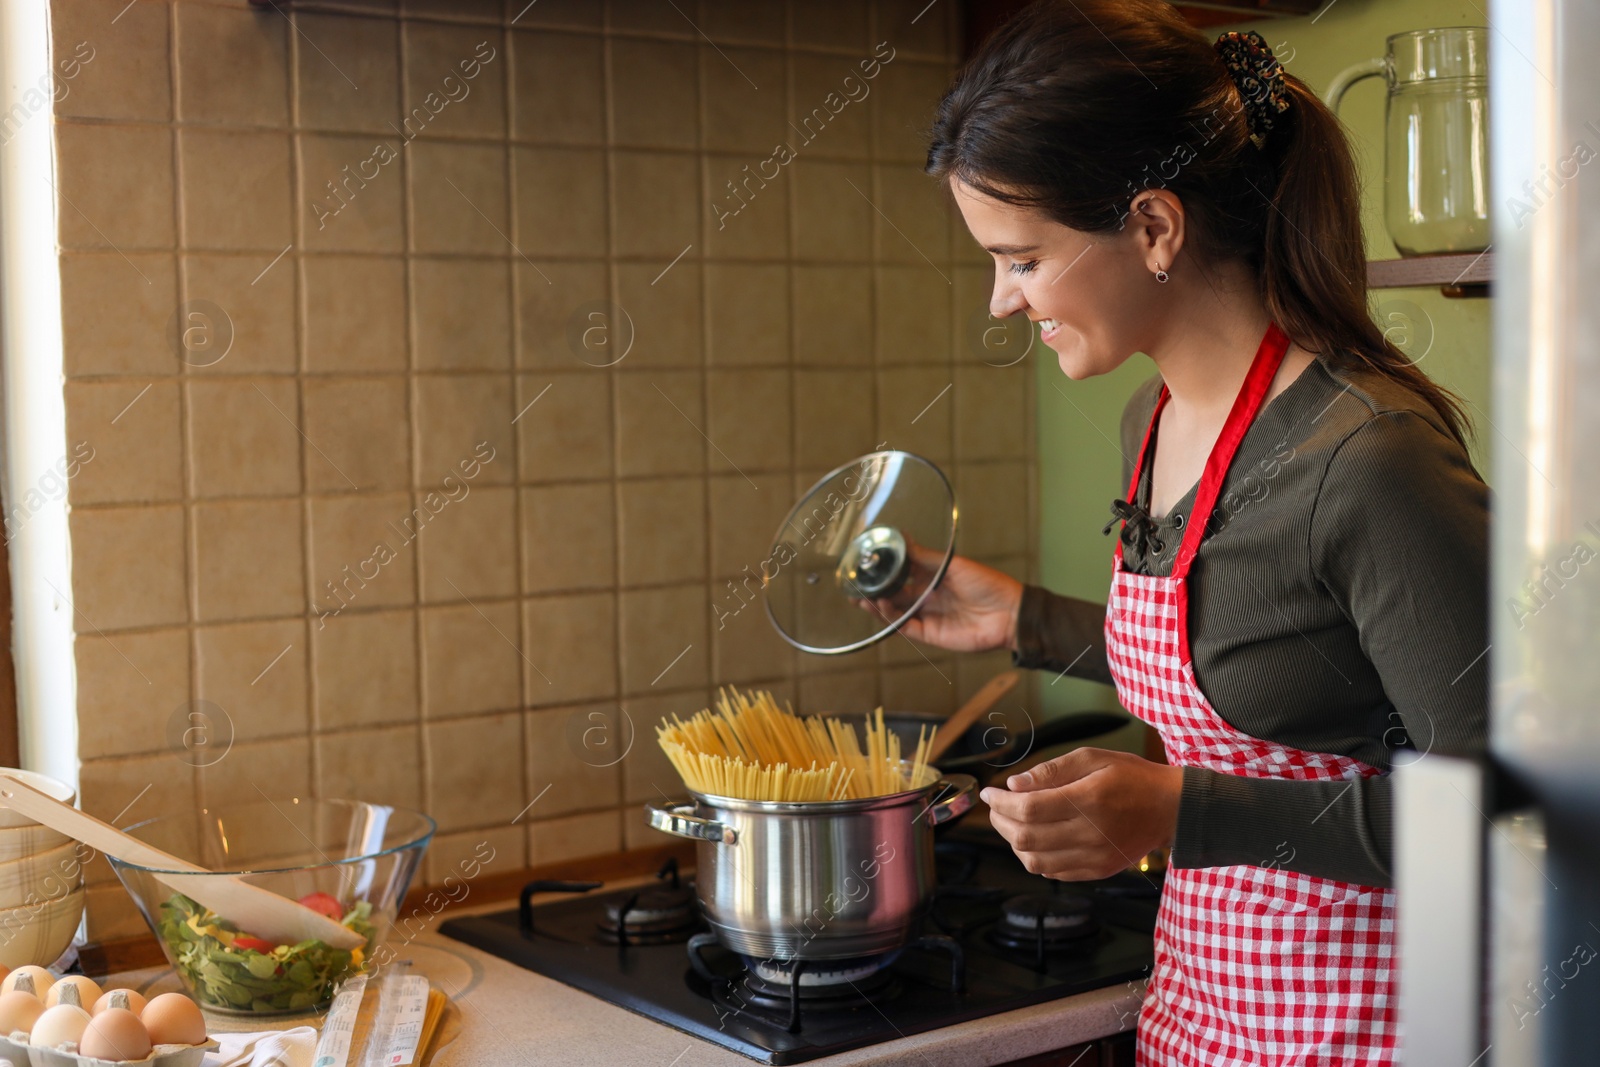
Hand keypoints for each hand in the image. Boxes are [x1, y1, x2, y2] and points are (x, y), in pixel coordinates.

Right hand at [858, 546, 1022, 652]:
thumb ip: (925, 557)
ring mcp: (928, 615)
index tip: (865, 564)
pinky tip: (880, 607)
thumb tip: (903, 538)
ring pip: (895, 612)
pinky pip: (905, 627)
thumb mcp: (953, 565)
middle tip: (853, 586)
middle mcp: (927, 596)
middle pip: (894, 594)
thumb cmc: (987, 584)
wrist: (1009, 613)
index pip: (902, 573)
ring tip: (859, 598)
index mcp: (933, 577)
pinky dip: (891, 619)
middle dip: (873, 590)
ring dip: (877, 606)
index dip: (883, 570)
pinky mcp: (930, 633)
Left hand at [980, 748, 1182, 880]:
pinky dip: (1034, 858)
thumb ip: (1051, 771)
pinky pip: (1053, 873)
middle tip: (995, 807)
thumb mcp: (1092, 758)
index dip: (1000, 802)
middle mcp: (1090, 833)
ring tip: (1010, 823)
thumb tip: (1014, 785)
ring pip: (1034, 861)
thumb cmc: (1132, 777)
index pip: (1029, 809)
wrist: (1170, 808)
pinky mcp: (1098, 871)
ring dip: (1013, 842)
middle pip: (1026, 837)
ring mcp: (1094, 857)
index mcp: (1088, 800)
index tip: (989, 792)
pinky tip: (1034, 839)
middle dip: (1000, 821)